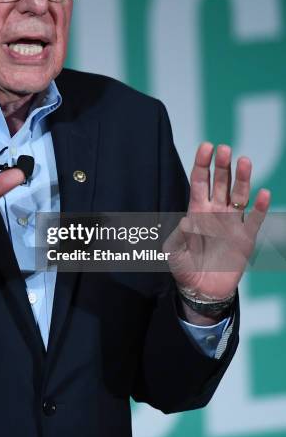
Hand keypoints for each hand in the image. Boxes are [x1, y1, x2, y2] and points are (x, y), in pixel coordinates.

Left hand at [163, 143, 270, 321]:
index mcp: (196, 210)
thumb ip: (177, 238)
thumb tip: (186, 222)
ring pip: (239, 195)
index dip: (202, 164)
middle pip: (220, 183)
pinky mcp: (245, 238)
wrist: (202, 290)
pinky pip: (254, 219)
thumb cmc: (184, 267)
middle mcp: (215, 212)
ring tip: (244, 160)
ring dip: (242, 178)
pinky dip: (260, 207)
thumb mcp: (173, 253)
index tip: (206, 146)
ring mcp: (231, 223)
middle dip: (222, 166)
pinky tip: (263, 193)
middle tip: (224, 149)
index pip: (199, 181)